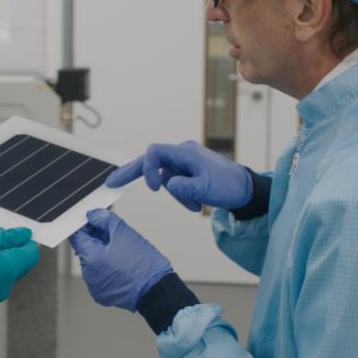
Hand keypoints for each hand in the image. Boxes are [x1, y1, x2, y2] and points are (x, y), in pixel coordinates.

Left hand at [70, 209, 171, 310]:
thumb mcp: (124, 232)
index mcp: (90, 257)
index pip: (77, 236)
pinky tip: (121, 266)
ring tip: (121, 253)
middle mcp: (88, 274)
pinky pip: (100, 276)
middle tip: (114, 236)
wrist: (157, 290)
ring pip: (93, 263)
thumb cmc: (143, 264)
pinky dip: (106, 269)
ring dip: (102, 254)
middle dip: (96, 240)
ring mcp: (94, 286)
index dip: (86, 226)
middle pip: (85, 249)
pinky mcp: (102, 295)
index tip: (95, 222)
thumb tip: (93, 215)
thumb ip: (104, 219)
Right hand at [105, 141, 251, 211]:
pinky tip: (195, 203)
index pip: (155, 153)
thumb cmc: (228, 185)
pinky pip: (175, 182)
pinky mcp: (188, 171)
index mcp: (185, 153)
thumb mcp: (206, 188)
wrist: (246, 190)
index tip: (153, 189)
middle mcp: (182, 154)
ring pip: (166, 178)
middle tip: (111, 182)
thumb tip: (168, 184)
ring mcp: (185, 163)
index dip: (148, 169)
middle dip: (132, 172)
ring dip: (176, 194)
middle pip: (150, 160)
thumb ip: (184, 186)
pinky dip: (182, 195)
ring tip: (194, 204)